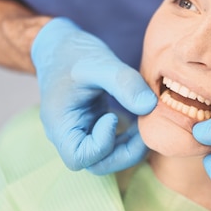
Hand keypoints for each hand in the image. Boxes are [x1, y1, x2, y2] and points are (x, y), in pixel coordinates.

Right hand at [31, 18, 156, 173]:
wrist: (60, 45)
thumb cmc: (74, 53)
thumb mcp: (100, 62)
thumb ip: (124, 83)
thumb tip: (151, 106)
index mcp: (59, 124)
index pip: (80, 157)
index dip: (103, 144)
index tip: (113, 115)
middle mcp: (67, 135)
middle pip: (97, 164)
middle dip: (126, 152)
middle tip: (145, 129)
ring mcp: (81, 133)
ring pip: (107, 158)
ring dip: (131, 147)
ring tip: (146, 123)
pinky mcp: (93, 128)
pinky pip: (112, 146)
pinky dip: (129, 139)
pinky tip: (141, 120)